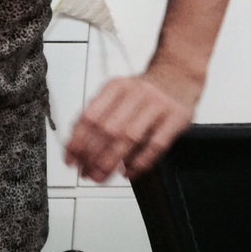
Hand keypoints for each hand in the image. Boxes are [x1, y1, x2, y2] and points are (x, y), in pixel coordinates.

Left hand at [64, 67, 197, 182]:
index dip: (77, 141)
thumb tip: (75, 148)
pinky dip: (139, 162)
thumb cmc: (142, 92)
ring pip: (129, 138)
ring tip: (101, 176)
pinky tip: (128, 172)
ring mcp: (158, 104)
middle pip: (108, 129)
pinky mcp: (177, 117)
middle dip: (92, 156)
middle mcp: (136, 93)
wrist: (179, 74)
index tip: (70, 160)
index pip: (89, 116)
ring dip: (111, 161)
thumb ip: (98, 115)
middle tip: (85, 172)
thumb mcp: (117, 94)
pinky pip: (156, 145)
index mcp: (115, 87)